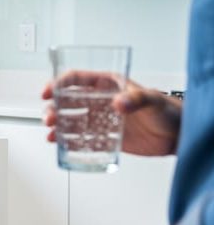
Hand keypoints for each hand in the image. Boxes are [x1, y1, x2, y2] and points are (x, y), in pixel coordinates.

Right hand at [42, 73, 181, 156]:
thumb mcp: (153, 100)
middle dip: (53, 108)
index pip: (77, 79)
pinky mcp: (102, 137)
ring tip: (51, 133)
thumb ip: (137, 99)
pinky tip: (60, 144)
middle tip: (49, 118)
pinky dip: (67, 141)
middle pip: (67, 101)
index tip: (48, 92)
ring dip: (57, 126)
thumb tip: (119, 103)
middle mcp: (100, 102)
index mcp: (108, 85)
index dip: (59, 83)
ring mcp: (99, 120)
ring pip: (70, 120)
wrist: (176, 135)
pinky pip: (79, 138)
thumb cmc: (167, 111)